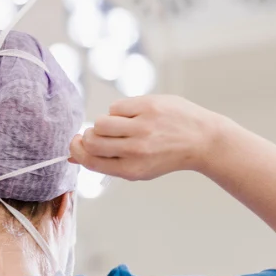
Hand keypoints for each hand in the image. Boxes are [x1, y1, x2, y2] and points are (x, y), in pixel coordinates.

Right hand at [69, 95, 222, 180]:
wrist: (202, 140)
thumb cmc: (167, 155)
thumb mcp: (138, 168)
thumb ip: (107, 163)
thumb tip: (73, 157)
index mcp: (131, 169)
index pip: (90, 160)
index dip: (77, 150)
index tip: (76, 144)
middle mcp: (136, 149)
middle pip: (91, 140)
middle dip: (88, 136)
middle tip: (96, 134)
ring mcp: (143, 127)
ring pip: (101, 122)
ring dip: (104, 123)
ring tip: (119, 125)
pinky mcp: (148, 106)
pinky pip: (116, 107)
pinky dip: (120, 111)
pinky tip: (135, 115)